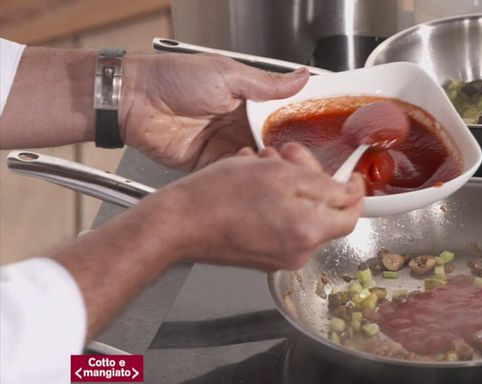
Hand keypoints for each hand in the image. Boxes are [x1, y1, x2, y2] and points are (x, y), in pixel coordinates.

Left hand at [119, 53, 308, 170]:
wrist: (133, 100)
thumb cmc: (172, 78)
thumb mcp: (227, 74)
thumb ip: (266, 83)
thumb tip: (301, 77)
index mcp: (248, 99)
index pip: (282, 116)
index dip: (297, 127)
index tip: (315, 135)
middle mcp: (239, 123)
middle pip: (274, 143)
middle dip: (286, 152)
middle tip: (298, 157)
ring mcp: (225, 145)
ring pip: (258, 162)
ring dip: (267, 166)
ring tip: (276, 165)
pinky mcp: (210, 164)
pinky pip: (236, 174)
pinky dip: (246, 177)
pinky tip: (254, 174)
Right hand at [158, 143, 364, 269]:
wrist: (177, 224)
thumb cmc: (218, 197)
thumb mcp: (280, 174)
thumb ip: (324, 185)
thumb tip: (351, 193)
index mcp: (308, 232)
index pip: (351, 215)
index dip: (354, 190)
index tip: (351, 174)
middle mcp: (299, 252)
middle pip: (324, 211)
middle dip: (310, 177)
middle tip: (289, 155)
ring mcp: (280, 258)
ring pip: (301, 215)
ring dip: (289, 185)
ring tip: (263, 164)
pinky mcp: (263, 256)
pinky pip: (282, 224)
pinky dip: (275, 201)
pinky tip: (254, 182)